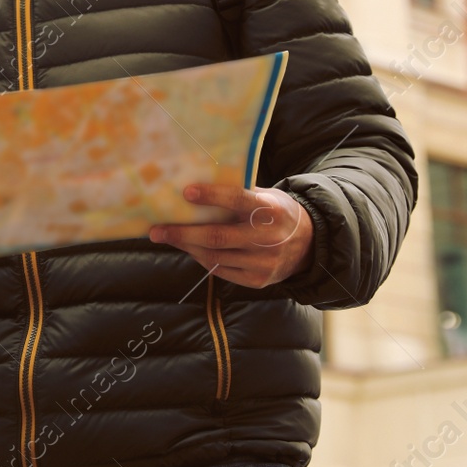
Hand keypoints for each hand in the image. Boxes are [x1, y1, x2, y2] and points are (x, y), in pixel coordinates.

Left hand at [149, 183, 312, 288]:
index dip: (211, 196)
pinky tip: (190, 249)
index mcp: (270, 210)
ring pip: (215, 257)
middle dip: (183, 233)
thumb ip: (240, 194)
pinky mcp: (258, 281)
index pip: (237, 200)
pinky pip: (221, 271)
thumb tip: (197, 186)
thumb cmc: (278, 213)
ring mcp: (263, 263)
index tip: (186, 192)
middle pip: (217, 237)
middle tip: (157, 230)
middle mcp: (267, 238)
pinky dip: (202, 259)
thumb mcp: (268, 197)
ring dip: (187, 247)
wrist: (310, 245)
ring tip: (167, 237)